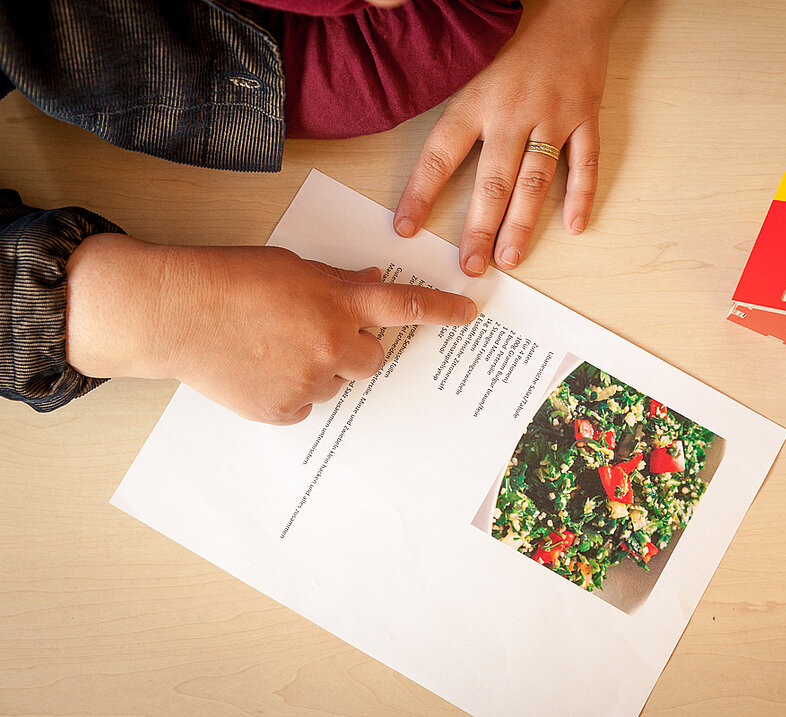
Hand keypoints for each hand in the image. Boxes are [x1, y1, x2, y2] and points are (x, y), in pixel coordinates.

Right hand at [66, 233, 476, 423]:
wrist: (175, 312)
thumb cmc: (230, 279)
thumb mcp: (292, 266)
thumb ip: (337, 280)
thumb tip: (372, 280)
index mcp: (339, 302)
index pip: (406, 306)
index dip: (443, 311)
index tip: (469, 313)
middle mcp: (334, 344)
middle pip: (372, 359)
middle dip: (353, 348)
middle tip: (315, 334)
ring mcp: (310, 381)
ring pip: (334, 382)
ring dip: (317, 369)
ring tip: (271, 348)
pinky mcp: (284, 410)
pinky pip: (304, 406)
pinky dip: (289, 391)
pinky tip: (258, 369)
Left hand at [394, 0, 624, 275]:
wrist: (570, 4)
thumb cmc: (515, 38)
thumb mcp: (470, 65)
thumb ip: (455, 110)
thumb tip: (428, 157)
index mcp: (477, 99)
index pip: (440, 154)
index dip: (421, 194)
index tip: (406, 227)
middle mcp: (513, 112)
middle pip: (493, 181)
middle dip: (479, 228)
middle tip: (470, 265)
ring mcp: (553, 117)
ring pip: (535, 180)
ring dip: (523, 223)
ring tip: (510, 258)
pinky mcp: (586, 117)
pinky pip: (586, 162)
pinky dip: (582, 195)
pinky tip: (575, 226)